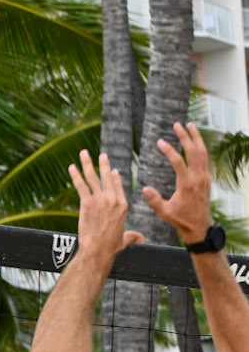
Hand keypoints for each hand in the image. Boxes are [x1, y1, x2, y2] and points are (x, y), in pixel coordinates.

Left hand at [69, 150, 143, 267]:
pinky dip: (76, 175)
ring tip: (84, 153)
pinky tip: (72, 167)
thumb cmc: (110, 247)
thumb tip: (141, 239)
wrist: (98, 250)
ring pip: (93, 177)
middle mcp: (113, 199)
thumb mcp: (124, 240)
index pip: (118, 186)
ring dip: (88, 163)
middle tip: (101, 155)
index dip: (115, 177)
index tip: (112, 170)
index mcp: (123, 206)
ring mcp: (100, 199)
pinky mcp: (88, 202)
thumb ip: (133, 236)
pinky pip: (81, 185)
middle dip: (103, 164)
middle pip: (107, 177)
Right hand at [142, 120, 214, 244]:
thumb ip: (155, 200)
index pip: (178, 162)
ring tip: (189, 125)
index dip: (169, 151)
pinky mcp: (207, 178)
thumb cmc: (181, 220)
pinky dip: (200, 146)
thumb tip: (144, 189)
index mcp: (186, 185)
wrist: (200, 226)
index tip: (160, 142)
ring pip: (202, 152)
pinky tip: (195, 140)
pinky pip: (205, 158)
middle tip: (176, 125)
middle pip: (193, 152)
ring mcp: (204, 177)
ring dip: (196, 137)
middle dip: (185, 137)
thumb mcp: (165, 212)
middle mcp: (198, 178)